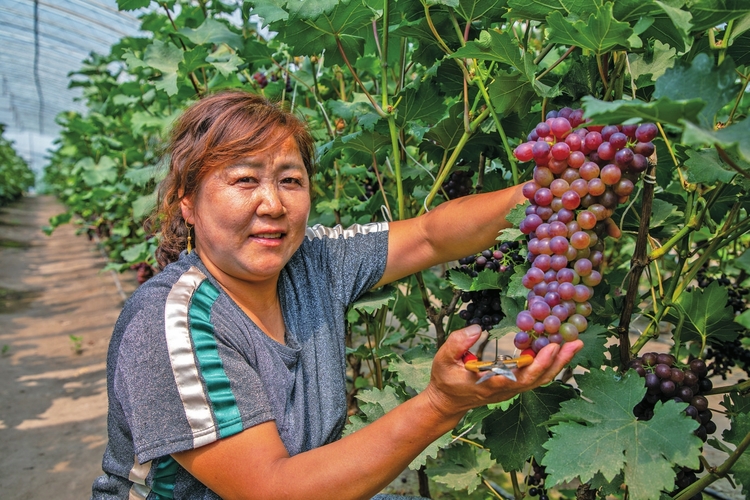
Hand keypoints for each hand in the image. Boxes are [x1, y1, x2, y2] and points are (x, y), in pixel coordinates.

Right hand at [423, 324, 582, 419]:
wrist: (447, 402)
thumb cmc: (445, 379)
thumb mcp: (443, 359)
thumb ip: (458, 343)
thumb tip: (478, 328)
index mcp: (489, 383)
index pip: (518, 377)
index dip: (536, 364)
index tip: (550, 348)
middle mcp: (505, 389)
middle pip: (538, 378)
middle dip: (557, 362)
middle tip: (575, 343)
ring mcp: (511, 389)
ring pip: (540, 379)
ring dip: (558, 363)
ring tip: (574, 344)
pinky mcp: (513, 386)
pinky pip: (535, 377)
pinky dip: (549, 364)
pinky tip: (558, 350)